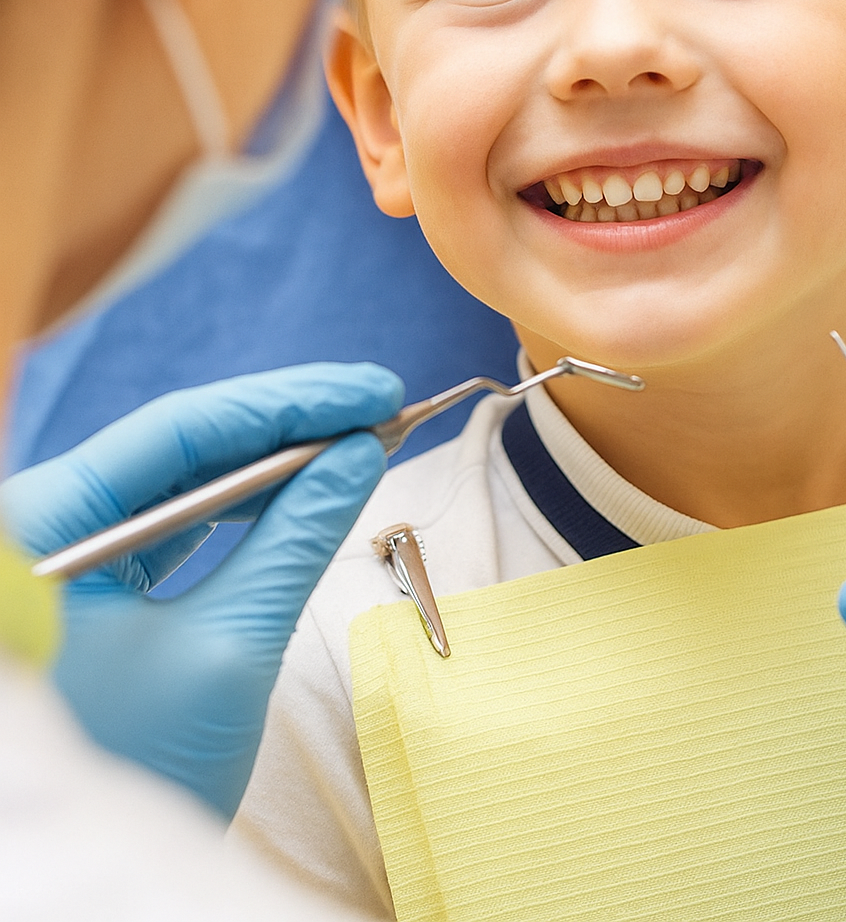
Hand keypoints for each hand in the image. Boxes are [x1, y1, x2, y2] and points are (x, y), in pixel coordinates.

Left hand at [0, 361, 401, 818]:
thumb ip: (295, 538)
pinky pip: (174, 526)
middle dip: (288, 426)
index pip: (183, 429)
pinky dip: (242, 510)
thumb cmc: (141, 769)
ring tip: (358, 442)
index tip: (375, 388)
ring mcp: (68, 556)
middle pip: (181, 447)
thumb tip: (360, 453)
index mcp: (51, 523)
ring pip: (181, 482)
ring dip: (272, 465)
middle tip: (381, 405)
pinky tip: (304, 493)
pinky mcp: (93, 588)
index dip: (290, 402)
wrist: (88, 883)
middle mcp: (49, 524)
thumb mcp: (229, 648)